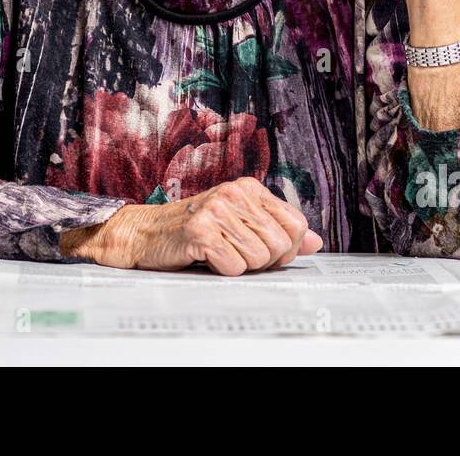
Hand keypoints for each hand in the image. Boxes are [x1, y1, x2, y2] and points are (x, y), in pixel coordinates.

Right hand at [61, 177, 322, 274]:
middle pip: (280, 245)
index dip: (287, 248)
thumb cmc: (193, 229)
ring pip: (259, 258)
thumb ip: (276, 229)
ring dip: (240, 266)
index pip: (296, 224)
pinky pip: (234, 267)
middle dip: (263, 261)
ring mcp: (217, 210)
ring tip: (219, 253)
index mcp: (249, 188)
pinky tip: (207, 258)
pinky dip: (223, 271)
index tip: (266, 251)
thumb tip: (314, 241)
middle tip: (236, 253)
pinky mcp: (200, 231)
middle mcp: (235, 193)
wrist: (145, 232)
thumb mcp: (238, 223)